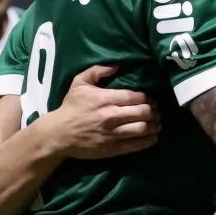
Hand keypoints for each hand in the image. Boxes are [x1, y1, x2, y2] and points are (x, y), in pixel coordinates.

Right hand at [41, 65, 159, 158]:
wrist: (58, 134)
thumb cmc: (70, 107)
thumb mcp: (79, 83)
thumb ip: (97, 70)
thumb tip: (117, 66)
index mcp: (106, 98)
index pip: (136, 97)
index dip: (148, 98)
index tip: (150, 99)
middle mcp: (111, 116)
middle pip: (143, 112)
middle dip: (153, 111)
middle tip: (155, 111)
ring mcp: (113, 133)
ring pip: (143, 128)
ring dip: (154, 125)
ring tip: (156, 123)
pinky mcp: (113, 148)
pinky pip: (137, 145)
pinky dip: (149, 140)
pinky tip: (152, 137)